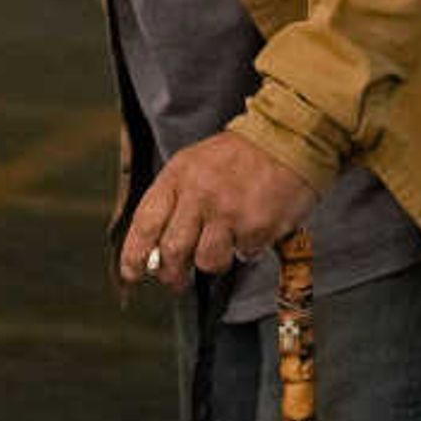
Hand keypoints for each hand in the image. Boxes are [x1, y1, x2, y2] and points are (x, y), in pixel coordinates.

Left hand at [120, 131, 318, 288]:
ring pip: (206, 261)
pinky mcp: (257, 226)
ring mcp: (229, 212)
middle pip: (172, 251)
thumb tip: (155, 248)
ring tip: (224, 245)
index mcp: (178, 177)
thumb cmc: (238, 157)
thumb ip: (173, 201)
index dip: (134, 255)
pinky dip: (246, 248)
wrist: (287, 139)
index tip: (132, 273)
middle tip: (177, 280)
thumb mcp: (194, 165)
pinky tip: (252, 227)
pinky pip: (243, 254)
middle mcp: (199, 194)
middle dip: (172, 274)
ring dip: (213, 262)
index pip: (145, 224)